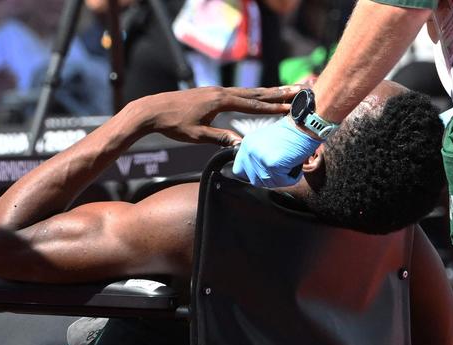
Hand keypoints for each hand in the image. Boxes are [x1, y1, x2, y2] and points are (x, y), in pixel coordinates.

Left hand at [131, 85, 297, 145]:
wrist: (153, 109)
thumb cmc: (174, 124)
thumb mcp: (198, 135)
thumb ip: (220, 138)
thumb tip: (241, 145)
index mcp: (220, 101)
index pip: (253, 105)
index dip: (273, 108)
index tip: (291, 108)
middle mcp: (221, 92)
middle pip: (255, 94)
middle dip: (278, 94)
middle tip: (299, 90)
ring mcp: (216, 91)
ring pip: (248, 92)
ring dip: (268, 92)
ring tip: (286, 90)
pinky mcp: (211, 93)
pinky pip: (238, 93)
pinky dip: (252, 95)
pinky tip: (257, 96)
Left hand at [232, 116, 321, 187]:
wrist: (304, 125)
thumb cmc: (290, 134)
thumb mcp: (266, 142)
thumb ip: (258, 156)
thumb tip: (257, 173)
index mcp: (246, 145)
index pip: (238, 171)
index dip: (252, 174)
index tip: (264, 172)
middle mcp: (250, 151)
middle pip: (254, 180)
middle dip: (270, 178)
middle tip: (282, 168)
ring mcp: (260, 158)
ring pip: (269, 182)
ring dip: (282, 178)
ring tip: (290, 164)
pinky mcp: (272, 164)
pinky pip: (282, 181)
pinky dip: (292, 177)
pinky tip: (295, 164)